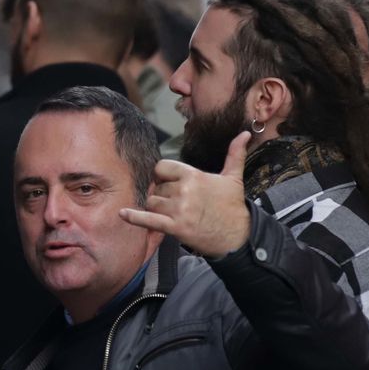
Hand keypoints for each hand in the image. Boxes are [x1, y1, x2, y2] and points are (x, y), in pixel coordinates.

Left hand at [120, 131, 251, 258]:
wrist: (238, 236)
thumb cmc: (233, 206)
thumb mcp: (234, 177)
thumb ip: (235, 154)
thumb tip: (245, 133)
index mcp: (193, 175)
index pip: (162, 168)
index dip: (163, 176)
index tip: (169, 183)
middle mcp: (184, 190)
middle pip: (157, 187)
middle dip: (162, 194)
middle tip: (176, 203)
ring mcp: (178, 210)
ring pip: (152, 202)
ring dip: (156, 207)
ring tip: (170, 212)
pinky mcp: (175, 228)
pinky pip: (149, 220)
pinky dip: (134, 217)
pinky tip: (122, 214)